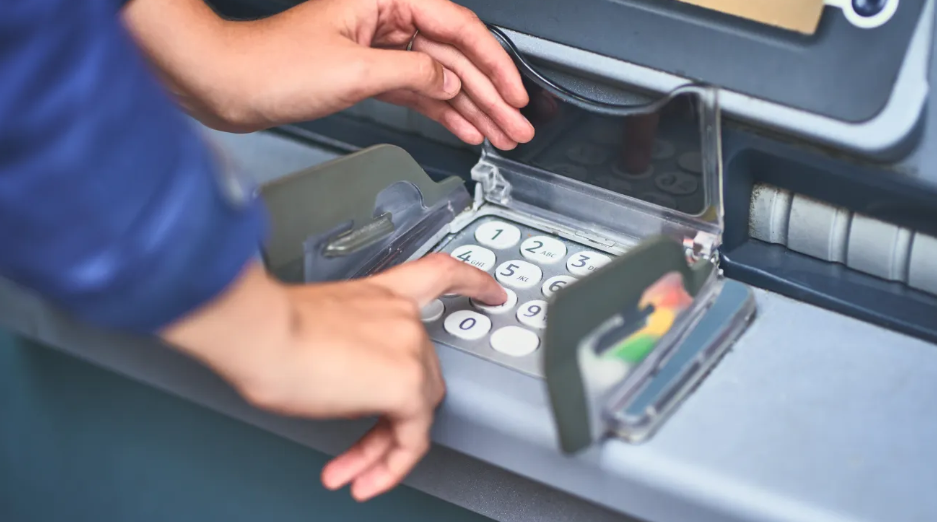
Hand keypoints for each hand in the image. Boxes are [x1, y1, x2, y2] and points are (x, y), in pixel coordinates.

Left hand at [123, 0, 533, 148]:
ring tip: (500, 134)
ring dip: (471, 109)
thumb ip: (413, 74)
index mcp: (385, 0)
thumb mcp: (355, 70)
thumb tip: (450, 81)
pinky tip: (463, 129)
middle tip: (516, 125)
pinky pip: (416, 94)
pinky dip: (440, 113)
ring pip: (438, 78)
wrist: (225, 86)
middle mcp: (385, 20)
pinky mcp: (366, 76)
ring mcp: (377, 49)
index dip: (493, 65)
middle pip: (453, 57)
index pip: (458, 29)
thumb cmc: (270, 66)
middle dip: (489, 94)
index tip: (515, 94)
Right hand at [160, 254, 505, 500]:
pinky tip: (368, 477)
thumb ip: (341, 346)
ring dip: (381, 447)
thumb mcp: (313, 326)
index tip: (492, 290)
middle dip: (388, 416)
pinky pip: (412, 437)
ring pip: (414, 409)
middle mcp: (402, 317)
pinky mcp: (406, 383)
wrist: (260, 333)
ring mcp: (409, 348)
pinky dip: (391, 463)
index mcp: (381, 295)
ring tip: (353, 472)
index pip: (440, 275)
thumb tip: (334, 376)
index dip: (473, 282)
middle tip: (355, 445)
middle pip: (420, 375)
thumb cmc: (268, 328)